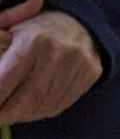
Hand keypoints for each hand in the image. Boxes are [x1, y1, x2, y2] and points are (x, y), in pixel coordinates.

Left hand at [0, 3, 102, 123]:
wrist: (78, 23)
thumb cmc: (34, 31)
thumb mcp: (8, 31)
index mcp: (33, 39)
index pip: (3, 83)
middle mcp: (60, 51)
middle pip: (26, 101)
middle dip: (6, 114)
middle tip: (0, 116)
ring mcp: (79, 63)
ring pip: (43, 106)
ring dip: (23, 115)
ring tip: (13, 111)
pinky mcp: (91, 72)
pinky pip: (60, 105)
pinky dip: (41, 111)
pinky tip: (33, 105)